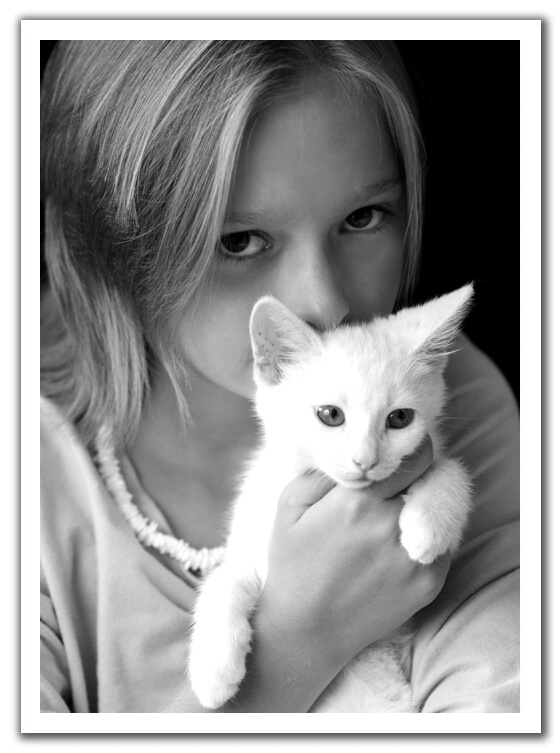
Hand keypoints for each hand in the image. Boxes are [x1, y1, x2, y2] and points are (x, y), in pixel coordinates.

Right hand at [257, 436, 449, 682]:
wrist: (307, 630)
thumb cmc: (293, 562)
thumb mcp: (289, 504)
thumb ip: (324, 469)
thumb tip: (357, 453)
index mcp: (359, 500)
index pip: (414, 456)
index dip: (410, 450)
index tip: (400, 454)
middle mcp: (392, 525)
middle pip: (432, 481)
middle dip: (418, 477)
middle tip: (400, 484)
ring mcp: (415, 557)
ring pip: (442, 511)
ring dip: (426, 505)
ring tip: (400, 515)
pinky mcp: (429, 584)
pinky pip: (443, 544)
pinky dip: (430, 536)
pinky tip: (402, 544)